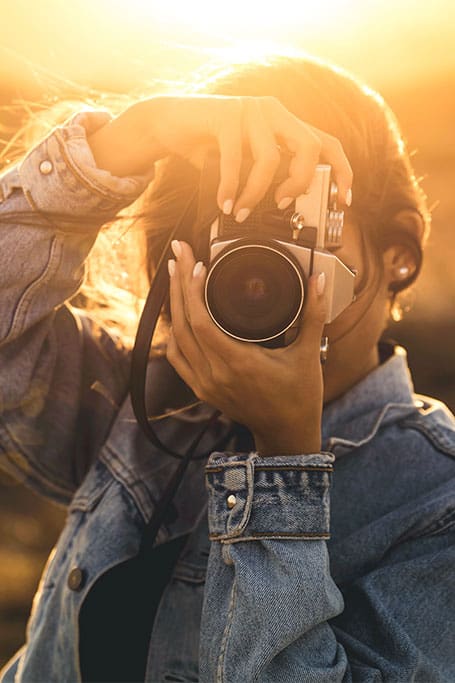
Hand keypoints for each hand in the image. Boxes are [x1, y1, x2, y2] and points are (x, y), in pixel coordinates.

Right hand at [87, 95, 352, 218]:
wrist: (169, 124)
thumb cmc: (210, 146)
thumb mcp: (246, 161)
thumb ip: (268, 174)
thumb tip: (286, 207)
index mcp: (284, 122)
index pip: (326, 142)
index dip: (342, 171)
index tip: (344, 200)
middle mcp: (273, 111)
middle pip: (309, 146)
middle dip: (300, 182)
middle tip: (283, 204)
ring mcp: (250, 110)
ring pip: (269, 158)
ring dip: (256, 194)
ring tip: (243, 212)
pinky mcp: (225, 115)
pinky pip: (235, 160)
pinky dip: (231, 188)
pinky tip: (225, 203)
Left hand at [166, 241, 326, 455]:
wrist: (287, 433)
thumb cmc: (299, 397)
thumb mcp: (308, 354)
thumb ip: (313, 315)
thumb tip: (318, 282)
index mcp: (238, 364)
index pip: (201, 322)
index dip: (194, 290)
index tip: (198, 264)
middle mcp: (215, 374)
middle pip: (183, 323)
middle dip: (178, 284)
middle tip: (179, 253)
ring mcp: (205, 384)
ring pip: (175, 339)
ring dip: (173, 306)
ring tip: (177, 276)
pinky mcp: (202, 389)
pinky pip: (177, 357)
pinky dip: (174, 333)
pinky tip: (179, 314)